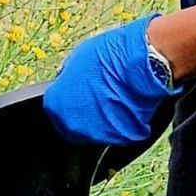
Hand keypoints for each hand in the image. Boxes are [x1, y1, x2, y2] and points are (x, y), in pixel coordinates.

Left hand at [43, 15, 181, 144]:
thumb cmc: (109, 56)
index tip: (79, 95)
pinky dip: (123, 124)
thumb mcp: (76, 59)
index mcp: (56, 106)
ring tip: (117, 99)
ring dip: (104, 120)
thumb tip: (66, 81)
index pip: (56, 111)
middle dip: (85, 114)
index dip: (69, 101)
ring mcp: (96, 135)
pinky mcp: (120, 139)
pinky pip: (119, 133)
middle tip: (99, 97)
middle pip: (74, 126)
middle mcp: (72, 125)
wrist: (140, 62)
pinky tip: (129, 106)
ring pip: (97, 132)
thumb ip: (67, 78)